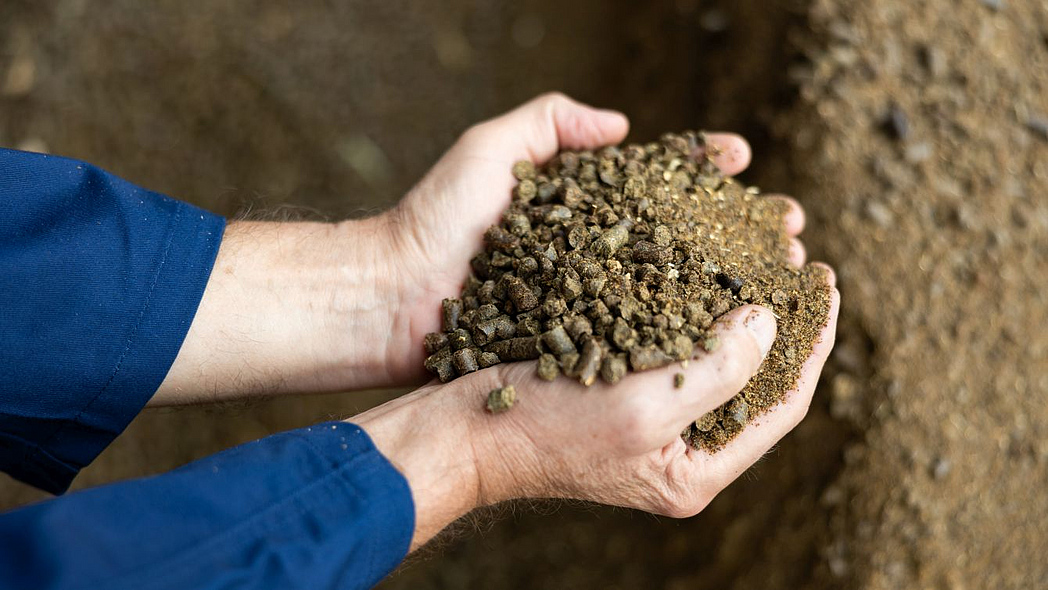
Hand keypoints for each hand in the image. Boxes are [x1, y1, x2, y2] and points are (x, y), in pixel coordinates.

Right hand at [354, 91, 839, 545]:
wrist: (461, 430)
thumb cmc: (542, 428)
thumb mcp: (641, 406)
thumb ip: (718, 369)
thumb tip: (770, 322)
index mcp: (695, 470)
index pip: (782, 403)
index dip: (813, 341)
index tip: (825, 280)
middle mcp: (679, 447)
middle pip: (757, 380)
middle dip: (784, 318)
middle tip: (800, 258)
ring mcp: (650, 421)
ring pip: (719, 356)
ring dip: (741, 304)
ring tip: (761, 253)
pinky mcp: (621, 391)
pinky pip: (677, 345)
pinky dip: (694, 305)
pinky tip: (698, 268)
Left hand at [382, 92, 759, 383]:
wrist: (391, 297)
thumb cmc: (435, 218)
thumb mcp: (492, 148)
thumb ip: (551, 120)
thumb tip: (623, 125)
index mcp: (577, 201)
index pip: (654, 176)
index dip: (699, 167)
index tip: (740, 160)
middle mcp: (591, 249)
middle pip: (679, 233)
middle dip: (733, 228)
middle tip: (785, 229)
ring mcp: (587, 297)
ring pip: (671, 286)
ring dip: (726, 281)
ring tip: (775, 276)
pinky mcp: (576, 341)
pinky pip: (637, 334)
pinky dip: (684, 331)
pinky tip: (728, 329)